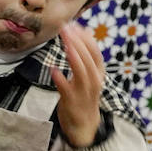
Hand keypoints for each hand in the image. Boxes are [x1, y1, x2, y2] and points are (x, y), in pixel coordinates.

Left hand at [51, 23, 104, 147]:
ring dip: (73, 56)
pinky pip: (66, 89)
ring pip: (81, 72)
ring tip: (65, 43)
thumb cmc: (84, 96)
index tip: (75, 25)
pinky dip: (60, 79)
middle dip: (78, 43)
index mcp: (98, 74)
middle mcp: (94, 81)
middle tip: (66, 29)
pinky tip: (53, 69)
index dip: (86, 39)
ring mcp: (83, 92)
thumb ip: (86, 55)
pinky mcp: (71, 102)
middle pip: (88, 59)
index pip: (95, 53)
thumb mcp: (89, 75)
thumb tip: (86, 30)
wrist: (84, 125)